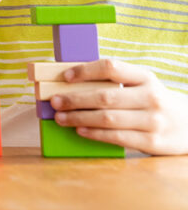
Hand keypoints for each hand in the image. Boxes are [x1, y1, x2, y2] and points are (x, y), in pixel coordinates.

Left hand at [51, 59, 187, 154]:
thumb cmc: (154, 101)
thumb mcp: (142, 84)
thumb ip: (116, 81)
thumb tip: (71, 80)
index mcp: (146, 77)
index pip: (111, 67)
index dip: (85, 70)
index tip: (65, 76)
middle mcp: (151, 97)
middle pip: (105, 97)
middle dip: (75, 99)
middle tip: (54, 101)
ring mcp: (153, 121)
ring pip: (108, 119)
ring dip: (79, 118)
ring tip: (61, 117)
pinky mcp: (152, 142)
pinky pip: (117, 137)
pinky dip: (95, 134)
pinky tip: (80, 130)